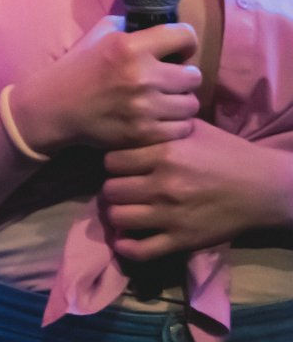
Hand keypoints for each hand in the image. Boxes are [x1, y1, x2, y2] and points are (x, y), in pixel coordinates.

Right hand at [14, 18, 199, 153]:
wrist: (52, 108)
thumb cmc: (77, 69)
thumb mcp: (97, 36)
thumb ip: (129, 27)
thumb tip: (159, 26)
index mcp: (129, 47)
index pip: (185, 37)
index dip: (185, 42)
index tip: (177, 50)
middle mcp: (141, 76)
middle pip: (194, 76)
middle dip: (183, 76)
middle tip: (169, 80)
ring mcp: (144, 108)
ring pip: (191, 104)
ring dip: (180, 102)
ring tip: (165, 101)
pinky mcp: (144, 133)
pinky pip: (183, 128)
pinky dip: (175, 124)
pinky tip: (160, 118)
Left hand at [103, 122, 292, 260]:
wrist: (265, 187)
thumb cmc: (228, 153)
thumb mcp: (193, 130)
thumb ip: (159, 128)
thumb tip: (128, 125)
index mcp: (165, 154)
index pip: (111, 161)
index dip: (113, 164)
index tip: (121, 167)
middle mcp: (164, 185)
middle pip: (110, 190)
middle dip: (113, 189)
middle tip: (121, 189)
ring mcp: (172, 215)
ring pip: (118, 218)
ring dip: (117, 215)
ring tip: (125, 210)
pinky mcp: (183, 240)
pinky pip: (141, 250)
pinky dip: (126, 247)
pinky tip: (125, 240)